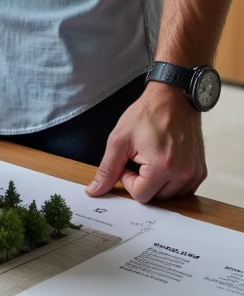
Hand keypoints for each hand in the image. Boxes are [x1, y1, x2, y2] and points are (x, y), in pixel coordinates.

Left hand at [86, 82, 206, 201]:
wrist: (173, 98)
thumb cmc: (147, 114)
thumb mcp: (119, 140)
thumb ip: (107, 169)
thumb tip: (95, 191)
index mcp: (162, 167)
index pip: (140, 195)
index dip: (128, 180)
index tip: (129, 161)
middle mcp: (182, 173)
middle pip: (156, 197)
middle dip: (144, 181)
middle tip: (140, 158)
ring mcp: (194, 172)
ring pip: (170, 195)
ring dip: (159, 182)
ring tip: (154, 158)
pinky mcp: (201, 170)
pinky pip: (184, 188)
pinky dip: (173, 181)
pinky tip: (166, 162)